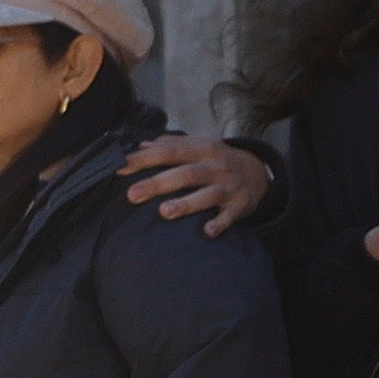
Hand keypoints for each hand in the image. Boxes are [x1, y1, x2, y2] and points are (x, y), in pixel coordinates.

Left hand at [123, 137, 270, 232]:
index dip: (144, 159)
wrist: (258, 173)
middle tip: (132, 194)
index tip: (120, 168)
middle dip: (158, 183)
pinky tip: (206, 232)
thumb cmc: (217, 160)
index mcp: (201, 149)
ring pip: (207, 195)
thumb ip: (170, 144)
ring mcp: (228, 186)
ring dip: (186, 203)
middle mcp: (215, 166)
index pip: (169, 152)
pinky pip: (229, 216)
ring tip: (164, 212)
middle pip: (185, 174)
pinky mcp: (240, 205)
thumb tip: (140, 145)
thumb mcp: (198, 146)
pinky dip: (219, 224)